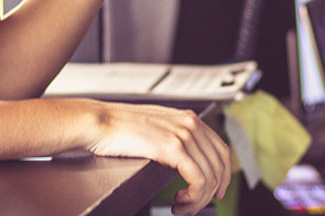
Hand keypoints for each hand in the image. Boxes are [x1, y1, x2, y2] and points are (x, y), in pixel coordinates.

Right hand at [85, 100, 231, 214]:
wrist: (100, 122)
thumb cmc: (120, 128)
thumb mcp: (157, 128)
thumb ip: (174, 138)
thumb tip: (185, 161)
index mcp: (189, 118)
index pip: (221, 149)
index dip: (224, 174)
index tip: (218, 190)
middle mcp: (191, 124)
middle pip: (220, 165)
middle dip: (212, 191)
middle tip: (195, 206)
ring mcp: (184, 135)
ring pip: (210, 176)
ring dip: (199, 199)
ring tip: (183, 207)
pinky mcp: (173, 148)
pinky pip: (198, 179)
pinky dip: (194, 197)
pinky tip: (179, 202)